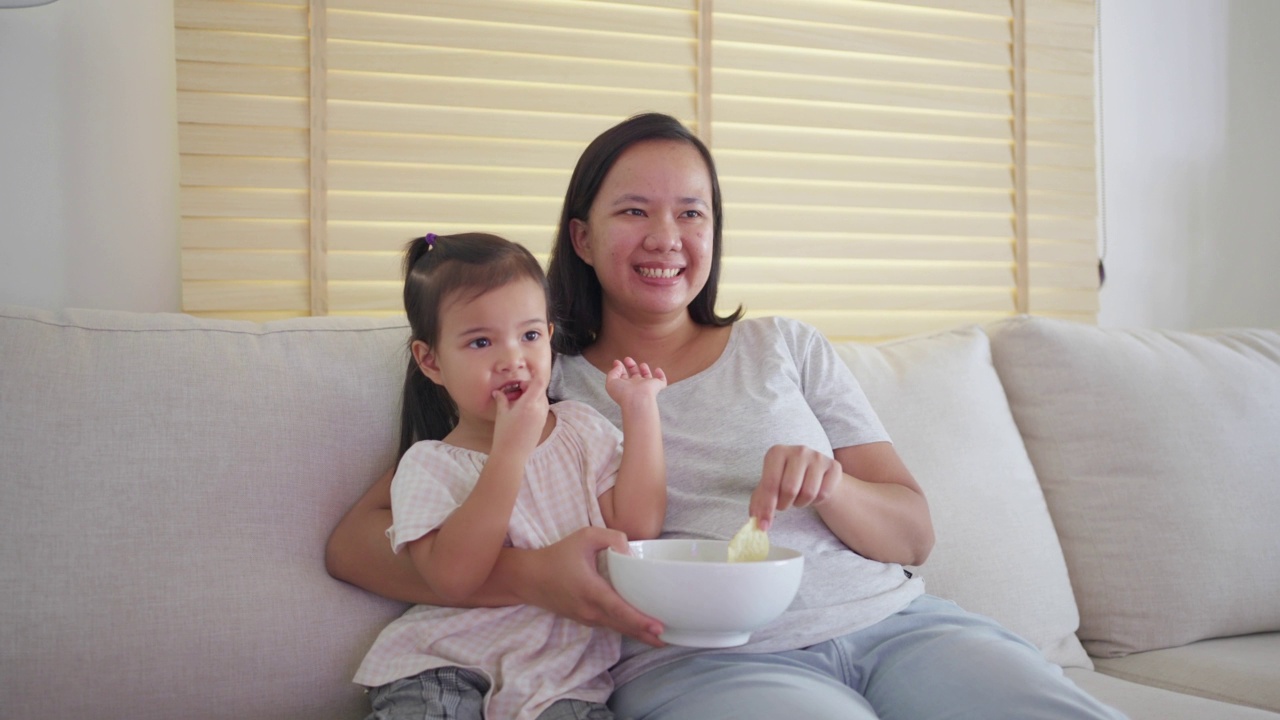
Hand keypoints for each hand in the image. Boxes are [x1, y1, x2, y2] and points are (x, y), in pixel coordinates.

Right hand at [491, 369, 549, 457]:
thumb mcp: (502, 414)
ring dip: (532, 396)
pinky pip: (541, 408)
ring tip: (517, 402)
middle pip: (540, 390)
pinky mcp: (542, 424)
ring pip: (541, 399)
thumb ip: (502, 399)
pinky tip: (521, 411)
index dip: (535, 374)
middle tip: (516, 390)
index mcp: (529, 404)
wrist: (512, 455)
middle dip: (529, 387)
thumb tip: (498, 392)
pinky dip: (534, 405)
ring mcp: (542, 417)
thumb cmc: (505, 434)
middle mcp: (539, 409)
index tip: (527, 372)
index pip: (539, 382)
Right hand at [521, 526, 665, 646]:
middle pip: (623, 626)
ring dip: (638, 634)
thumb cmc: (558, 556)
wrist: (529, 579)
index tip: (659, 628)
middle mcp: (590, 610)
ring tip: (661, 639)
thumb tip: (629, 550)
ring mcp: (587, 618)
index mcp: (591, 591)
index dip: (640, 620)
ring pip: (617, 628)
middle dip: (646, 635)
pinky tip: (640, 629)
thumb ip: (610, 537)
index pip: (619, 610)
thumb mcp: (584, 536)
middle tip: (670, 639)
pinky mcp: (585, 619)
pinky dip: (626, 628)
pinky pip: (610, 625)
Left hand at [605, 357, 666, 408]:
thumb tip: (618, 366)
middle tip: (627, 358)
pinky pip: (662, 381)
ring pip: (647, 377)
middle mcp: (636, 386)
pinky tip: (657, 369)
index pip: (623, 377)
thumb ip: (612, 373)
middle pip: (635, 375)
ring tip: (642, 364)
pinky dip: (661, 375)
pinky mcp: (657, 386)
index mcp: (625, 387)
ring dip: (645, 369)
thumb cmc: (623, 393)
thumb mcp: (611, 382)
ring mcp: (647, 386)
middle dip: (631, 366)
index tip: (617, 361)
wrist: (636, 400)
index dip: (619, 368)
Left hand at [749, 444, 842, 530]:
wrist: (814, 472)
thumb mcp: (769, 487)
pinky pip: (824, 493)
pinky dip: (816, 501)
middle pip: (790, 489)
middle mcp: (798, 450)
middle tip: (784, 504)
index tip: (764, 525)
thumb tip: (757, 522)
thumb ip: (759, 503)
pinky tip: (813, 493)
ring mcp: (818, 457)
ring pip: (808, 493)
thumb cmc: (786, 479)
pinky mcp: (834, 466)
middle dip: (784, 504)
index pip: (770, 483)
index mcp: (777, 452)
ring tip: (798, 496)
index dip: (766, 507)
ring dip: (801, 503)